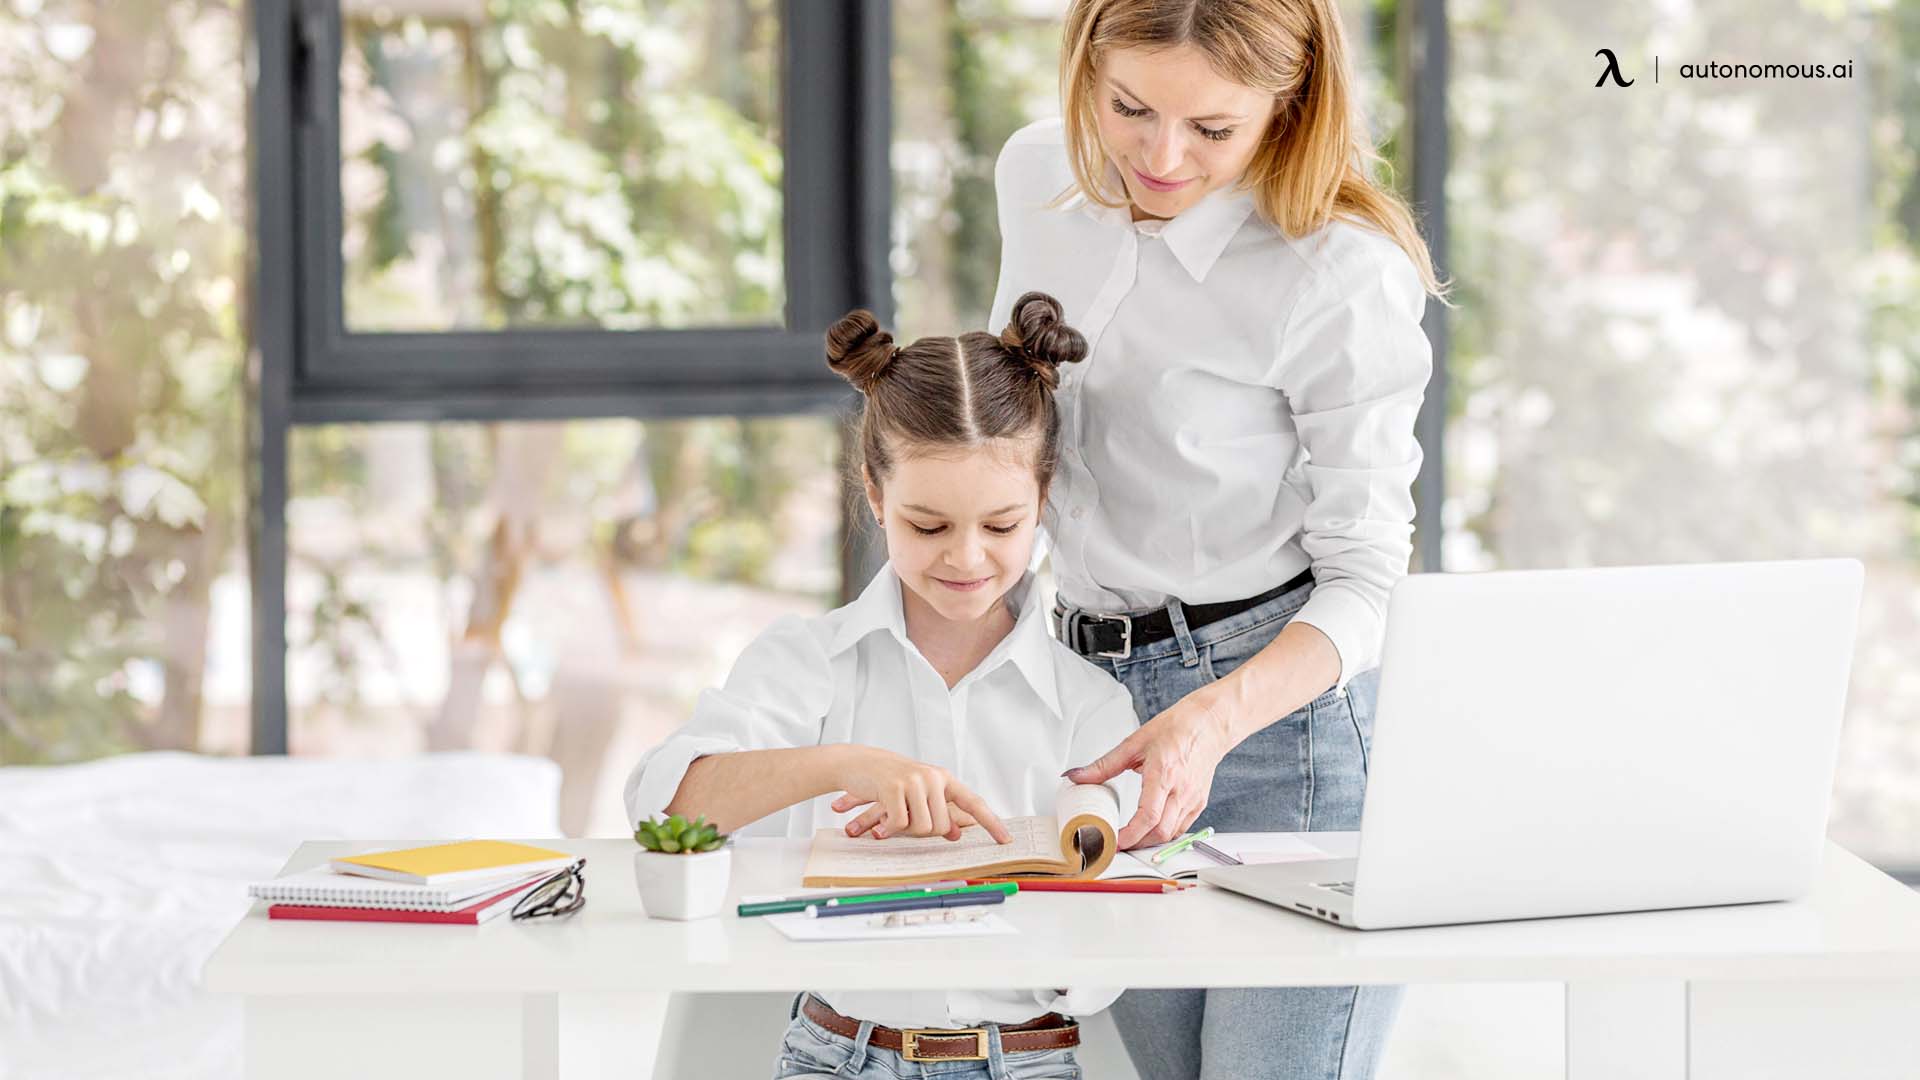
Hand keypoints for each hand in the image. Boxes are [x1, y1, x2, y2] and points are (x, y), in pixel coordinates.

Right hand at [829, 747, 1013, 843]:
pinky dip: (889, 828)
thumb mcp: (918, 794)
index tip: (1006, 839)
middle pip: (941, 826)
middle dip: (922, 831)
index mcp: (943, 778)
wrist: (856, 763)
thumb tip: (955, 833)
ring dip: (904, 829)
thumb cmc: (888, 780)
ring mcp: (914, 781)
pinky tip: (880, 821)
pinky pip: (900, 824)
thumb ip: (938, 811)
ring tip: (891, 816)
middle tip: (904, 821)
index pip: (973, 802)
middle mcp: (933, 777)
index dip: (991, 822)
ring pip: (923, 827)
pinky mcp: (894, 787)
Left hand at [1063, 691, 1235, 848]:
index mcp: (1164, 773)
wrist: (1209, 724)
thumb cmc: (1176, 729)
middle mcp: (1181, 789)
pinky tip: (1151, 829)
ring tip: (1131, 839)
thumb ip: (1104, 765)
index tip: (1114, 841)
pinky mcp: (1199, 802)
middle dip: (1137, 844)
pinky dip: (1164, 833)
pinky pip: (1182, 827)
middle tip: (1117, 843)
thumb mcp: (1134, 743)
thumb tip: (1077, 775)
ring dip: (1150, 841)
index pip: (1148, 816)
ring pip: (1172, 834)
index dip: (1130, 835)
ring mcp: (1193, 798)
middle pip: (1160, 832)